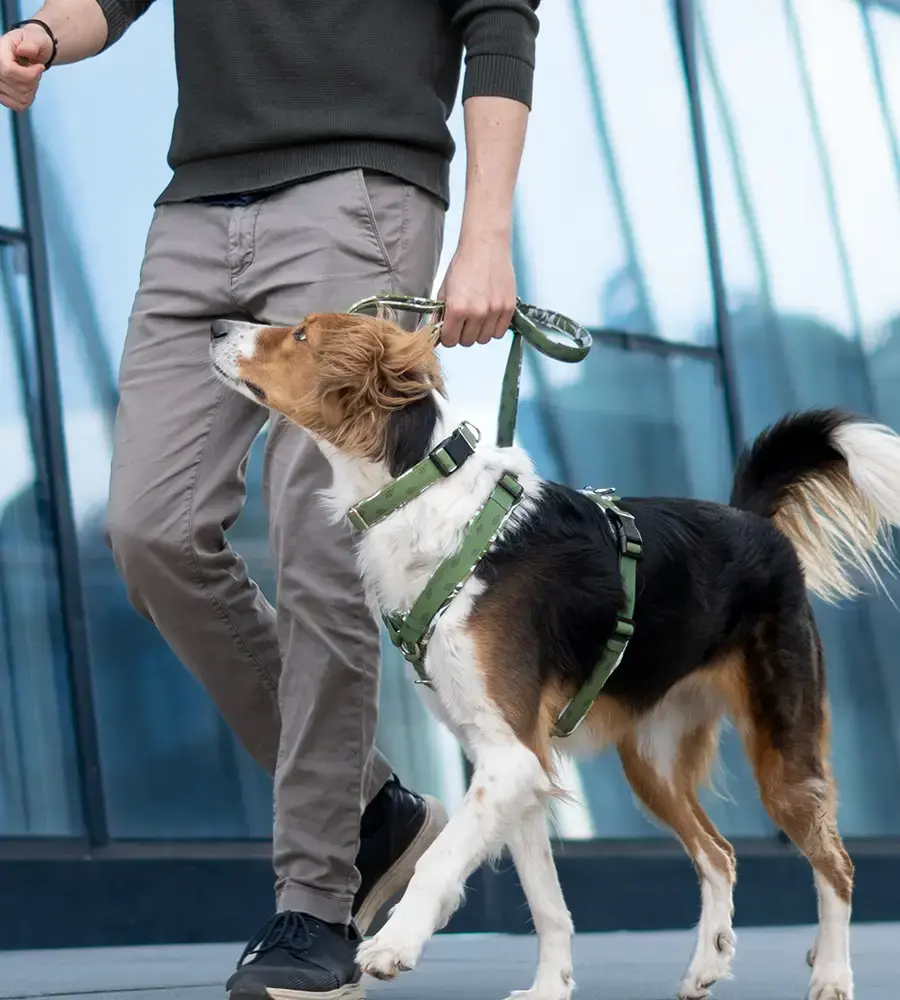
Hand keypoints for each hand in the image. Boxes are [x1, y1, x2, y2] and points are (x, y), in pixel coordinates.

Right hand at [0, 26, 51, 110]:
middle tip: (35, 69)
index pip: (8, 71)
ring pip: (20, 97)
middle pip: (16, 87)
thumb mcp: (35, 38)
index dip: (29, 74)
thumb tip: (23, 51)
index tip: (39, 67)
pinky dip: (29, 98)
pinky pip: (19, 105)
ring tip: (31, 76)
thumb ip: (31, 44)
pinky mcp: (2, 96)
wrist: (30, 51)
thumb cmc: (32, 42)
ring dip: (32, 89)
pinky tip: (28, 86)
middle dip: (33, 81)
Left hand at [437, 232, 515, 347]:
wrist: (486, 246)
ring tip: (477, 317)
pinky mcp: (508, 308)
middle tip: (463, 321)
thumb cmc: (463, 264)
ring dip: (478, 332)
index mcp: (457, 308)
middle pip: (467, 342)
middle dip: (462, 334)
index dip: (447, 336)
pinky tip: (488, 316)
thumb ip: (440, 314)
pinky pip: (499, 332)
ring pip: (484, 339)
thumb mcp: (444, 289)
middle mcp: (477, 313)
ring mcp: (495, 311)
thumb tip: (436, 334)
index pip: (450, 341)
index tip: (449, 330)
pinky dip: (493, 328)